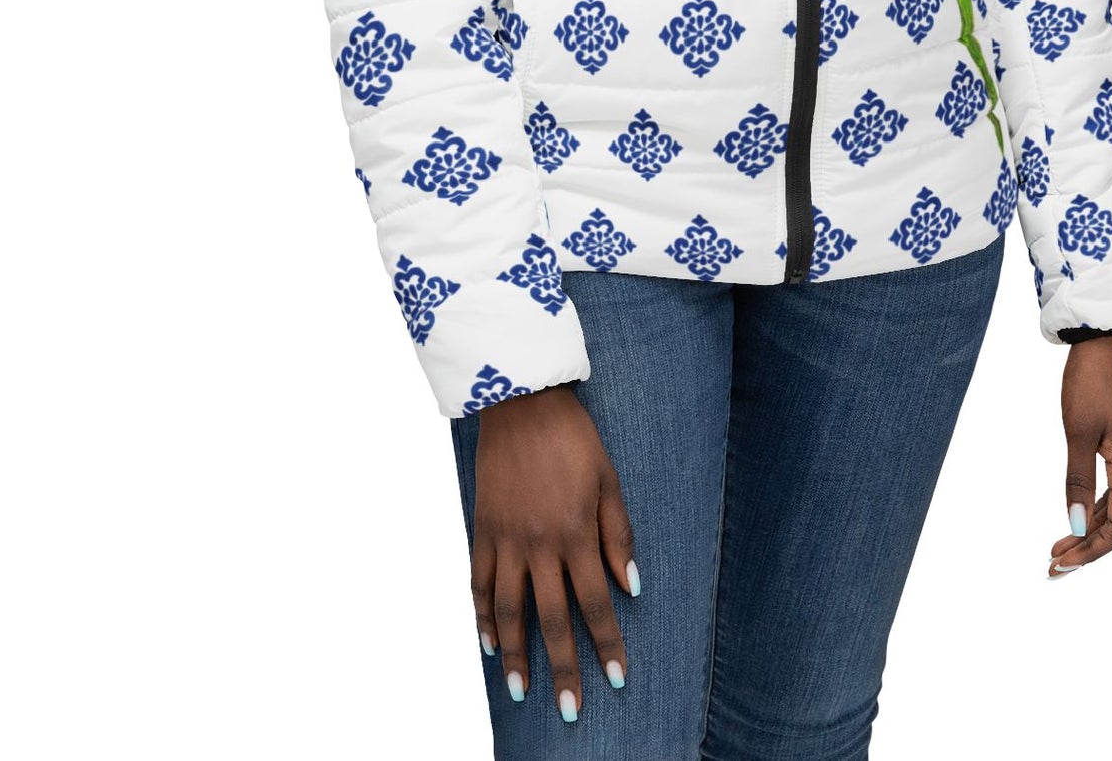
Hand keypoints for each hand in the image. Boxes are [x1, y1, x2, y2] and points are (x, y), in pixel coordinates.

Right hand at [470, 382, 639, 720]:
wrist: (522, 401)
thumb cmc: (573, 438)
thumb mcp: (608, 479)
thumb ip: (618, 535)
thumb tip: (632, 585)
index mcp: (576, 532)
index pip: (595, 602)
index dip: (606, 643)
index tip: (616, 679)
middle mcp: (539, 544)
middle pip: (551, 619)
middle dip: (563, 668)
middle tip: (569, 711)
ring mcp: (506, 539)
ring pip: (510, 610)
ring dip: (517, 655)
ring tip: (521, 691)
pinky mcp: (482, 529)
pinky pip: (479, 583)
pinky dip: (484, 615)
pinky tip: (491, 642)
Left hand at [1048, 337, 1111, 577]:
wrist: (1105, 342)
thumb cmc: (1090, 382)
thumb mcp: (1079, 432)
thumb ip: (1078, 481)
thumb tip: (1075, 526)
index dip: (1091, 552)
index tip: (1060, 564)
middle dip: (1088, 548)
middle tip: (1053, 566)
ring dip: (1090, 532)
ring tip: (1059, 549)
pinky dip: (1096, 510)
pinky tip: (1077, 518)